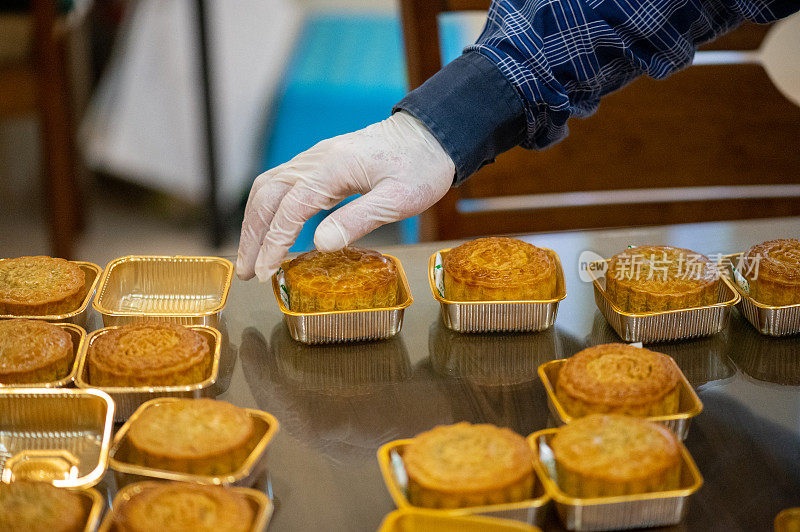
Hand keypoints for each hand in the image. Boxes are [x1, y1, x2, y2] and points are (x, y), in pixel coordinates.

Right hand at [236, 111, 454, 280]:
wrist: (432, 135)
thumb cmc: (421, 167)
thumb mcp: (399, 199)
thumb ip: (359, 219)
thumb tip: (320, 245)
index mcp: (332, 167)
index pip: (289, 209)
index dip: (273, 243)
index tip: (264, 272)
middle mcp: (316, 159)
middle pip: (267, 195)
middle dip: (251, 235)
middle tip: (244, 271)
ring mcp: (316, 158)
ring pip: (269, 187)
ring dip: (255, 222)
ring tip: (250, 256)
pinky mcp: (322, 163)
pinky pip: (283, 184)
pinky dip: (269, 209)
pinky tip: (272, 229)